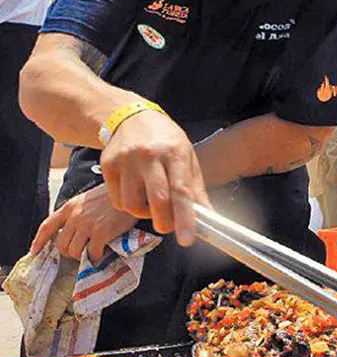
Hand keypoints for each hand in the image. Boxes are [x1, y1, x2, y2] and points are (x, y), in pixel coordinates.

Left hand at [30, 184, 137, 260]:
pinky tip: (102, 251)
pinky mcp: (101, 233)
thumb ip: (76, 213)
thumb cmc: (113, 197)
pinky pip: (92, 253)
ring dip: (82, 255)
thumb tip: (71, 232)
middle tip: (80, 251)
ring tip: (91, 251)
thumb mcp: (88, 200)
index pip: (47, 226)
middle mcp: (75, 216)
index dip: (38, 241)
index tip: (35, 251)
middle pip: (61, 244)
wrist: (131, 193)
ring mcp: (88, 225)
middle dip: (68, 251)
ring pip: (73, 251)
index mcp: (70, 207)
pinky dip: (96, 256)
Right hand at [99, 110, 208, 246]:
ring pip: (132, 205)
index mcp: (174, 151)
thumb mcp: (187, 156)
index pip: (181, 190)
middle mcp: (149, 154)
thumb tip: (208, 217)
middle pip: (157, 199)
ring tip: (151, 205)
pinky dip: (129, 205)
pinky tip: (136, 193)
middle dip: (164, 222)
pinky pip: (118, 200)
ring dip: (144, 214)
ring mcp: (126, 160)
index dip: (185, 217)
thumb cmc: (165, 140)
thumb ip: (195, 188)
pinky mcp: (108, 165)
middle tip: (169, 227)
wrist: (132, 117)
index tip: (187, 239)